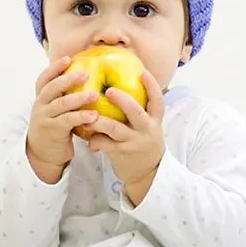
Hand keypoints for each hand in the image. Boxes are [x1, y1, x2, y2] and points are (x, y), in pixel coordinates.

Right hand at [25, 56, 99, 183]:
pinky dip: (81, 116)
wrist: (42, 153)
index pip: (44, 78)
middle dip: (68, 79)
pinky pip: (68, 121)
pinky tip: (94, 115)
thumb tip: (86, 77)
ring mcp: (45, 118)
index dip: (54, 68)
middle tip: (86, 74)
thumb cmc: (55, 127)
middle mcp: (40, 105)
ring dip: (78, 98)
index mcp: (41, 97)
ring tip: (94, 94)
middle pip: (52, 88)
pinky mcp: (53, 131)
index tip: (68, 58)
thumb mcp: (55, 110)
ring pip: (61, 104)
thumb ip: (64, 96)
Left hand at [86, 71, 165, 204]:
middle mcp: (146, 130)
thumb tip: (122, 86)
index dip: (151, 86)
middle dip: (122, 100)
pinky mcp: (121, 153)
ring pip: (114, 128)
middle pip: (135, 112)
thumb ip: (140, 112)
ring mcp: (134, 142)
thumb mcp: (148, 128)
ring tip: (88, 115)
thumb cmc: (143, 144)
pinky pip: (104, 143)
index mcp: (154, 121)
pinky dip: (94, 139)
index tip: (142, 72)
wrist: (147, 174)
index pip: (157, 101)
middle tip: (110, 91)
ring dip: (98, 120)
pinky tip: (88, 139)